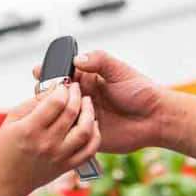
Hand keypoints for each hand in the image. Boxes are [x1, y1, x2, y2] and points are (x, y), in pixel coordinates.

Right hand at [0, 83, 101, 195]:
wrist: (6, 180)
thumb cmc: (6, 146)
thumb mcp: (12, 119)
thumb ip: (34, 102)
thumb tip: (55, 87)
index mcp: (30, 129)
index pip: (56, 102)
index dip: (62, 88)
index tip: (62, 84)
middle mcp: (46, 143)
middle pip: (71, 112)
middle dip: (76, 94)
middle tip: (75, 87)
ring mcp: (59, 156)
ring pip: (85, 130)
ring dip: (89, 112)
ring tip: (86, 102)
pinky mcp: (67, 166)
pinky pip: (89, 150)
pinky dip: (95, 135)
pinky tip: (92, 124)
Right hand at [35, 50, 165, 153]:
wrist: (156, 118)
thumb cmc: (140, 91)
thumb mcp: (120, 70)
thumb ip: (99, 60)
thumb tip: (76, 59)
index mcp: (87, 79)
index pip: (62, 75)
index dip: (49, 73)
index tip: (39, 71)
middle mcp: (81, 98)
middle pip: (55, 96)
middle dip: (46, 95)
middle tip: (44, 93)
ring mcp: (83, 117)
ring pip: (59, 117)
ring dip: (54, 115)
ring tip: (54, 112)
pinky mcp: (87, 136)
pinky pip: (70, 136)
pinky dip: (64, 133)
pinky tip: (62, 129)